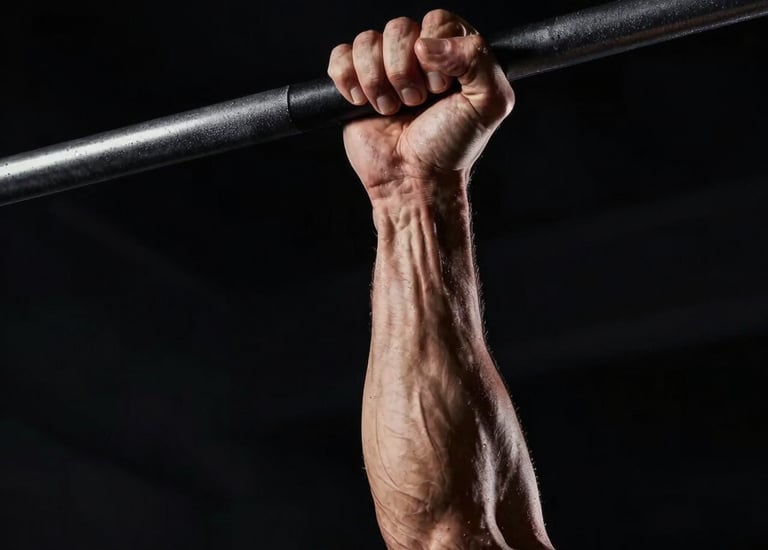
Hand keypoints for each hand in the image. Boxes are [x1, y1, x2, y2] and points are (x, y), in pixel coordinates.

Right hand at [327, 9, 514, 202]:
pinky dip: (348, 81)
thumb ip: (478, 59)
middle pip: (398, 28)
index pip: (437, 21)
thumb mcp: (489, 104)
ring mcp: (384, 69)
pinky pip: (339, 58)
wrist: (414, 180)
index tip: (440, 89)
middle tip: (416, 102)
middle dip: (404, 71)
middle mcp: (418, 56)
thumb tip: (426, 44)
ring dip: (378, 81)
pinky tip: (364, 104)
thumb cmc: (452, 146)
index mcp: (453, 52)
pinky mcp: (354, 84)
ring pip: (366, 42)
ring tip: (392, 109)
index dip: (435, 52)